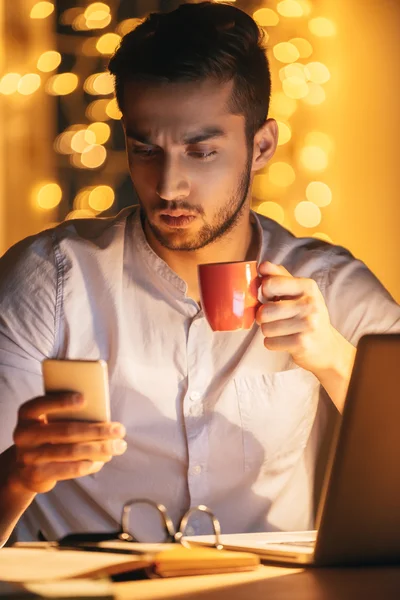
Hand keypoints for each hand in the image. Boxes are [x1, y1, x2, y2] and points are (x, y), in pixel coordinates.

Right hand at [10, 393, 126, 493]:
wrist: (23, 469)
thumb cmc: (47, 435)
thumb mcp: (48, 421)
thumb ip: (65, 414)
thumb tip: (103, 412)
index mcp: (27, 414)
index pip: (41, 404)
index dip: (61, 401)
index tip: (84, 398)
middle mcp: (23, 434)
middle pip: (66, 431)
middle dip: (97, 430)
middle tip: (120, 430)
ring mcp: (28, 456)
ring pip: (71, 451)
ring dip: (99, 449)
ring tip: (118, 446)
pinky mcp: (36, 475)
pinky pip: (68, 469)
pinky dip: (89, 464)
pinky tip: (102, 460)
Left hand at [256, 261, 352, 376]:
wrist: (326, 345)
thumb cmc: (306, 314)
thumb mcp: (298, 292)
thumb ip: (279, 276)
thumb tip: (263, 265)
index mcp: (308, 286)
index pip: (270, 284)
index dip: (264, 292)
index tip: (271, 297)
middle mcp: (310, 304)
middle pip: (264, 311)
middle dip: (263, 317)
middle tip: (272, 318)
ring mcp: (308, 324)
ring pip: (266, 328)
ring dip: (268, 331)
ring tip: (281, 329)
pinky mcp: (302, 344)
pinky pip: (269, 343)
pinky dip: (273, 343)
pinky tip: (285, 340)